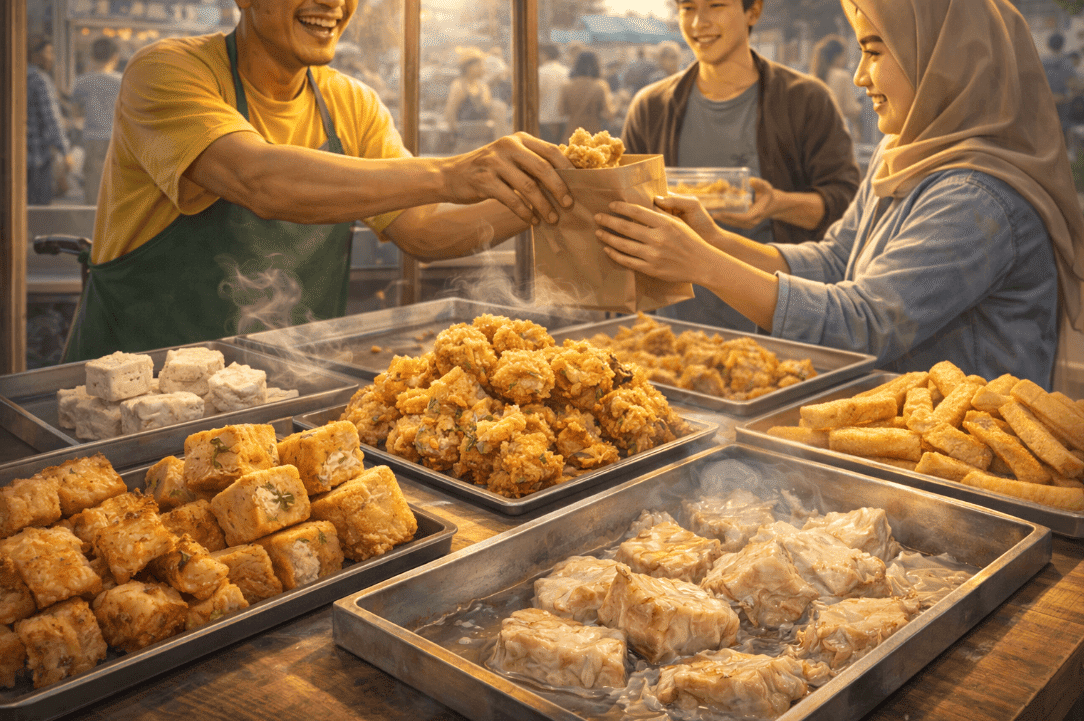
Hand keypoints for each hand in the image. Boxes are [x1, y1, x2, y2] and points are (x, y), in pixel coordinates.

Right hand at [442, 132, 574, 225]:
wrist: (451, 175)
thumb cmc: (488, 170)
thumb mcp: (510, 157)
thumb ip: (532, 162)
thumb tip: (567, 179)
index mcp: (519, 139)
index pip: (551, 151)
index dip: (568, 168)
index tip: (579, 185)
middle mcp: (508, 146)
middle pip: (543, 168)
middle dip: (559, 189)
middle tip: (569, 205)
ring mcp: (495, 163)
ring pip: (529, 187)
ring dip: (544, 206)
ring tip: (553, 219)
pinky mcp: (484, 181)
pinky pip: (512, 199)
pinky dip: (525, 212)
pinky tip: (532, 220)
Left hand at [594, 200, 719, 283]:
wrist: (702, 264)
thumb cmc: (690, 240)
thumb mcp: (677, 223)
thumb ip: (659, 215)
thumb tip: (641, 206)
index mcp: (665, 224)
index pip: (637, 212)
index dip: (621, 207)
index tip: (611, 205)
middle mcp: (658, 239)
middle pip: (626, 228)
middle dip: (609, 221)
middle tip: (597, 217)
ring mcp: (653, 255)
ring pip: (624, 245)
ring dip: (608, 238)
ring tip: (598, 232)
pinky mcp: (651, 269)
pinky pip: (628, 261)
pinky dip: (616, 255)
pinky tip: (608, 249)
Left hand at [711, 176, 776, 229]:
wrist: (775, 205)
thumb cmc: (769, 195)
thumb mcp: (766, 188)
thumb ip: (760, 183)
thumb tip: (751, 180)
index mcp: (757, 213)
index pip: (743, 217)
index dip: (732, 216)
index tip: (721, 213)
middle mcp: (753, 221)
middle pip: (735, 222)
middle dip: (723, 218)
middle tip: (712, 213)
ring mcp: (749, 225)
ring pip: (734, 224)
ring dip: (723, 220)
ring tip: (712, 214)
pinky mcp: (746, 225)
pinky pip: (734, 224)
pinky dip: (726, 220)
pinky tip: (718, 216)